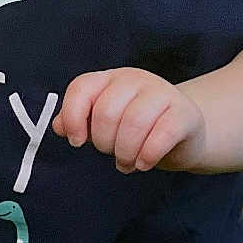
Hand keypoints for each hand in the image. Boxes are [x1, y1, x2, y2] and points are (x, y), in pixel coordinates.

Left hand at [52, 68, 205, 172]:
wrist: (183, 133)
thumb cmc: (137, 128)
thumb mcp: (103, 124)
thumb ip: (78, 122)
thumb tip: (58, 126)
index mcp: (110, 79)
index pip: (81, 88)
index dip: (73, 117)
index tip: (77, 141)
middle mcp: (135, 79)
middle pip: (107, 111)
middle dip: (104, 143)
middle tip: (112, 154)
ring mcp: (162, 92)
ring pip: (133, 123)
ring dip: (125, 153)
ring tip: (127, 163)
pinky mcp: (184, 113)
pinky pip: (161, 135)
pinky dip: (147, 156)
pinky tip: (144, 164)